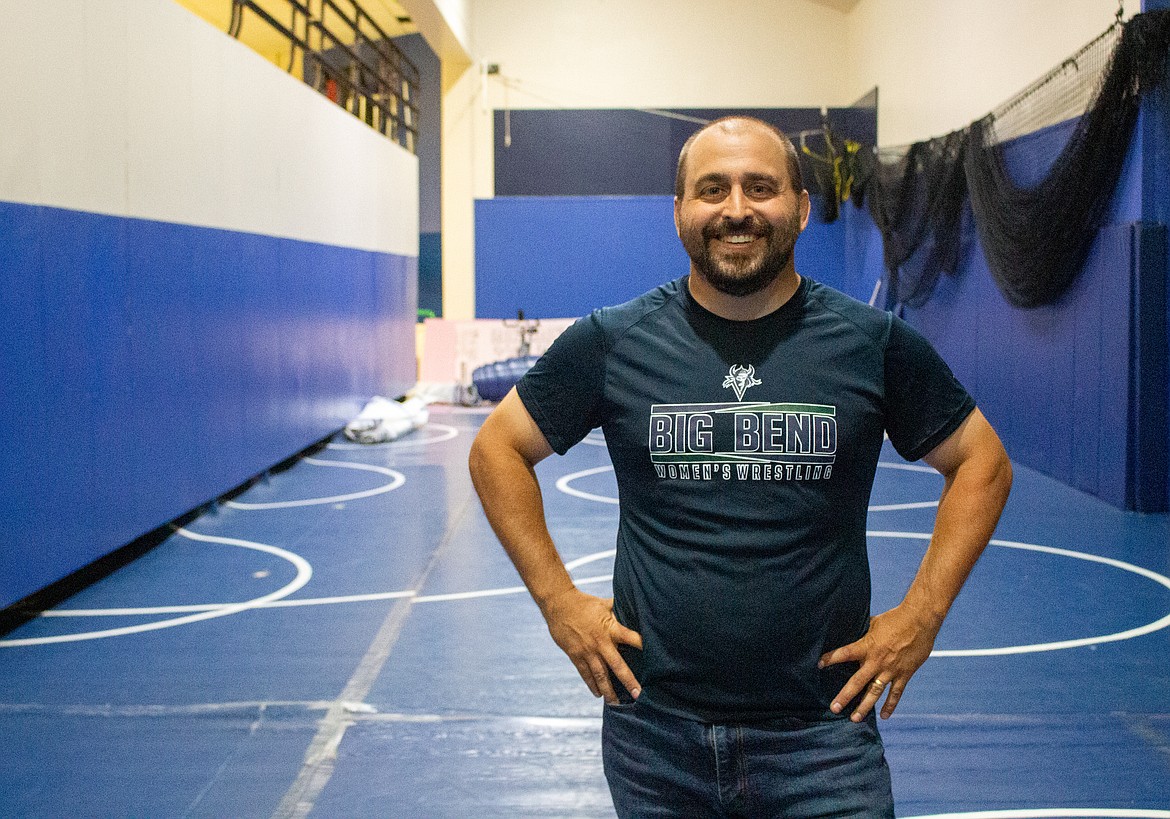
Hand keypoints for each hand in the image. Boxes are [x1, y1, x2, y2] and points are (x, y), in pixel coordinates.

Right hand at [541, 587, 642, 702]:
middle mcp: (600, 642)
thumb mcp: (604, 604)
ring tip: (617, 703)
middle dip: (628, 681)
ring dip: (609, 690)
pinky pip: (585, 674)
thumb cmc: (584, 603)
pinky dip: (592, 685)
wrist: (558, 604)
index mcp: (610, 628)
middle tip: (638, 695)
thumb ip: (620, 609)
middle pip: (617, 665)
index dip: (643, 645)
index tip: (656, 658)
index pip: (631, 638)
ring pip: (600, 675)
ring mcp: (587, 651)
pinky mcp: (575, 655)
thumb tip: (636, 606)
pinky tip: (598, 694)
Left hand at [818, 602, 941, 720]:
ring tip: (854, 719)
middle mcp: (877, 661)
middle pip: (857, 682)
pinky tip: (884, 716)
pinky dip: (890, 705)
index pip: (844, 654)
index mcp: (867, 646)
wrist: (920, 621)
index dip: (830, 659)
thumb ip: (863, 632)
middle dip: (845, 696)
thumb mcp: (874, 623)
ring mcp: (891, 670)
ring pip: (875, 693)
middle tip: (834, 708)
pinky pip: (896, 693)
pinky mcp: (905, 674)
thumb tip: (851, 631)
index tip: (819, 665)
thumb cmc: (895, 618)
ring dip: (864, 707)